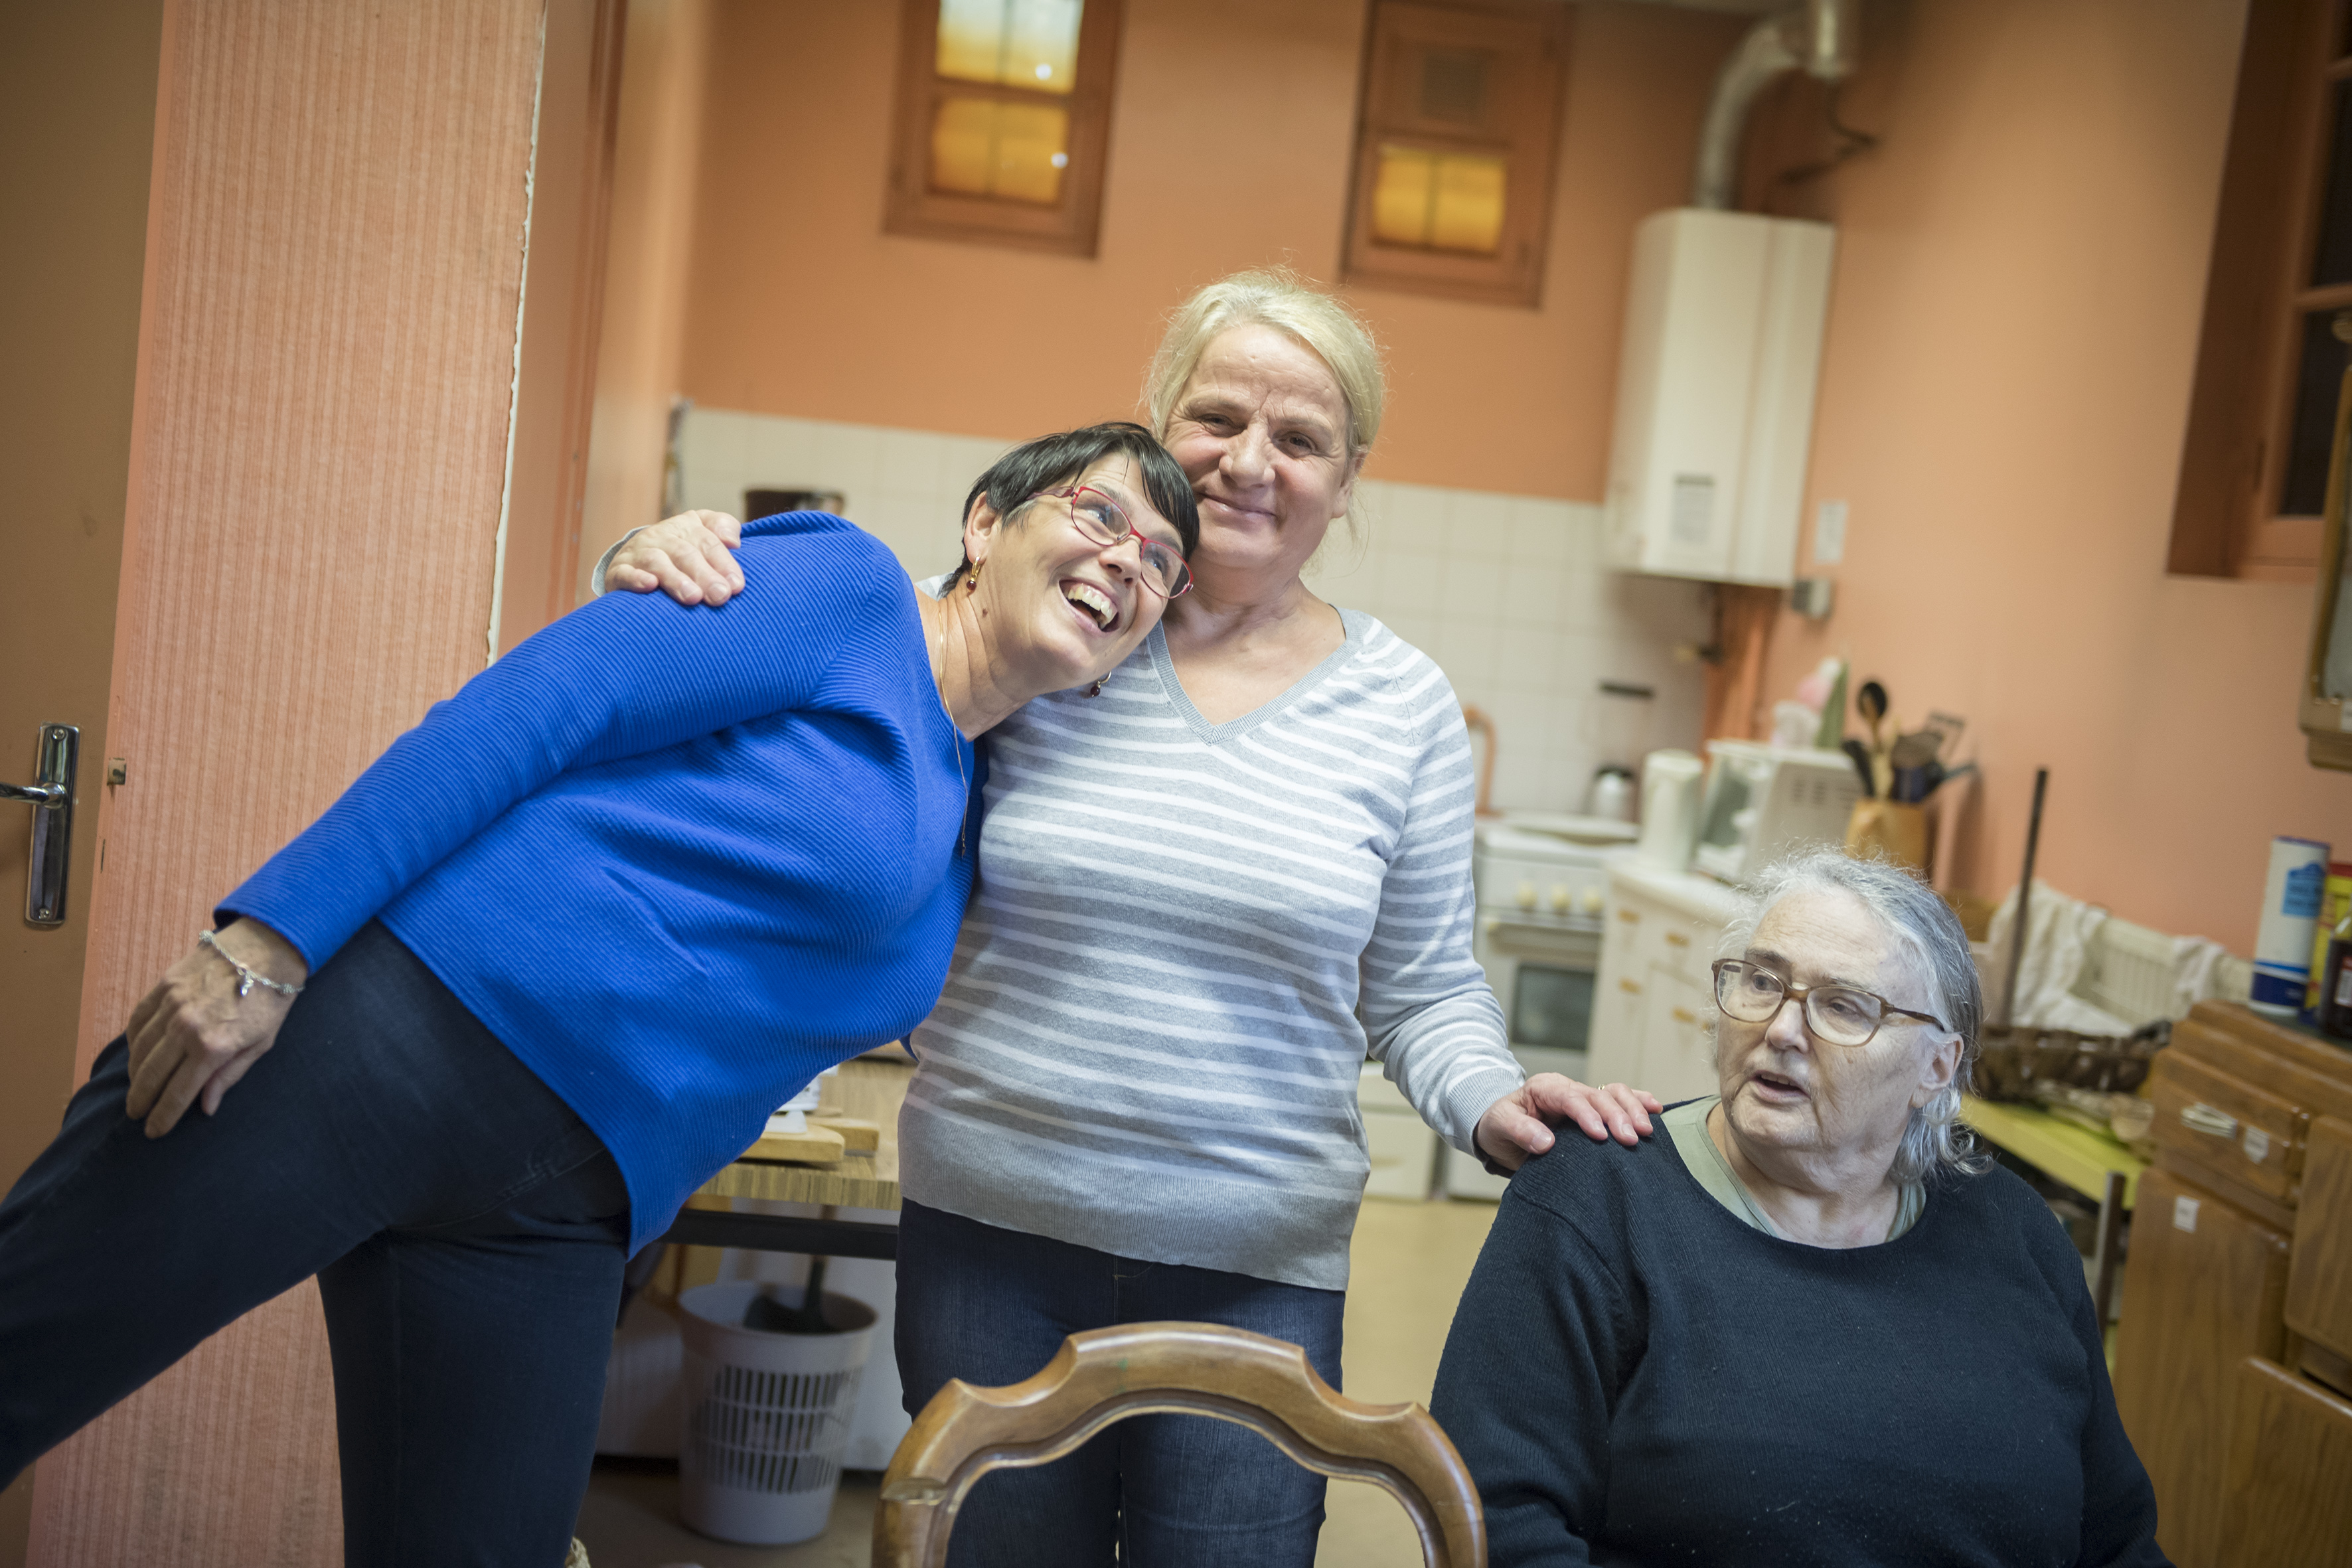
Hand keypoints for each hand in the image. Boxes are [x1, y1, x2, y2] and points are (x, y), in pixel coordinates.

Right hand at [124, 919, 309, 1136]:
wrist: (266, 949)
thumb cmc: (270, 1000)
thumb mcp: (261, 1044)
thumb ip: (229, 1076)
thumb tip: (205, 1108)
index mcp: (213, 1047)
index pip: (178, 1093)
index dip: (163, 1116)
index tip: (153, 1131)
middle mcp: (186, 1028)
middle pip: (152, 1075)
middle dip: (141, 1100)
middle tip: (135, 1114)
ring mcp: (171, 1005)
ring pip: (139, 1049)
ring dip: (133, 1074)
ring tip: (134, 1089)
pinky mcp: (164, 986)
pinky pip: (138, 1019)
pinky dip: (132, 1040)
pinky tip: (134, 1053)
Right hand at [605, 510, 744, 604]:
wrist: (635, 556)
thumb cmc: (682, 549)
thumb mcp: (704, 532)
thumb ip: (724, 527)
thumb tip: (733, 540)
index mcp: (686, 527)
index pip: (708, 542)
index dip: (723, 563)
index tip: (736, 585)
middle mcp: (661, 536)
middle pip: (685, 553)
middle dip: (704, 575)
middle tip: (720, 596)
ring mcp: (639, 552)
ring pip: (657, 562)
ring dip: (675, 579)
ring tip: (693, 598)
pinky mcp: (619, 570)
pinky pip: (625, 572)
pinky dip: (636, 579)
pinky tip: (649, 586)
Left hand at [1473, 1073, 1663, 1171]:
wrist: (1502, 1130)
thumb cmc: (1500, 1127)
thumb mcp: (1500, 1127)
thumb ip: (1520, 1132)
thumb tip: (1546, 1143)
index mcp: (1544, 1089)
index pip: (1569, 1097)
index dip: (1587, 1114)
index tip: (1600, 1135)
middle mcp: (1568, 1089)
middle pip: (1598, 1095)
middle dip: (1617, 1116)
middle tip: (1631, 1139)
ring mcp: (1584, 1097)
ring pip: (1614, 1093)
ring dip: (1632, 1110)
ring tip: (1646, 1131)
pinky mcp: (1594, 1109)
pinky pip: (1620, 1099)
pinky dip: (1639, 1103)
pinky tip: (1656, 1111)